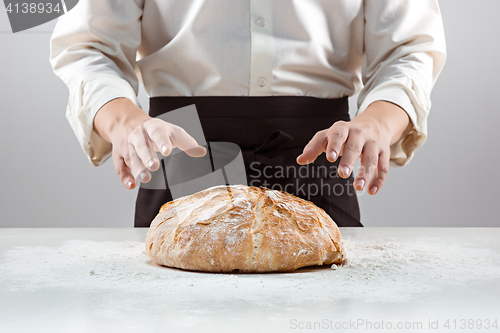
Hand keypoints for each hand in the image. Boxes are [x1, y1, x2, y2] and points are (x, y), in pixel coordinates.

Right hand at [93, 97, 205, 188]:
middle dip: (147, 155)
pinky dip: (125, 177)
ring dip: (137, 168)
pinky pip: (119, 167)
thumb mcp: (171, 132)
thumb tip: (202, 152)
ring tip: (146, 178)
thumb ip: (186, 142)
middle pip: (141, 145)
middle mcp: (138, 135)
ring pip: (131, 157)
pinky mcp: (119, 156)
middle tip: (154, 166)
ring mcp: (127, 145)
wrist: (126, 122)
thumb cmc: (154, 130)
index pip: (157, 132)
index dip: (162, 141)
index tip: (168, 151)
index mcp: (152, 127)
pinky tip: (131, 185)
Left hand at [296, 101, 410, 194]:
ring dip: (366, 173)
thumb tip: (299, 160)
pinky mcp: (384, 152)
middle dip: (349, 160)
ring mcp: (373, 143)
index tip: (330, 157)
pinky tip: (371, 191)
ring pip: (372, 158)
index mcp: (343, 129)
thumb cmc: (346, 133)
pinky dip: (378, 180)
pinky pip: (383, 167)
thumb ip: (314, 147)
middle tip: (343, 174)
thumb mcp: (328, 135)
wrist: (374, 123)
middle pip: (355, 147)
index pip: (338, 135)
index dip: (335, 145)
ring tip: (358, 187)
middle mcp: (360, 134)